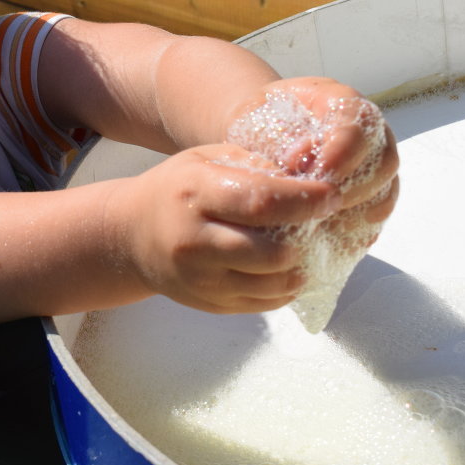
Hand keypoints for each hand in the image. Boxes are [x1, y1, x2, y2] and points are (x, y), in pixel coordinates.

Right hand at [109, 144, 344, 314]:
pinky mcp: (210, 304)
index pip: (261, 201)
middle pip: (271, 252)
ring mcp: (201, 279)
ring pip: (273, 284)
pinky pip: (265, 304)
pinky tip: (289, 268)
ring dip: (302, 267)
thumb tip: (311, 174)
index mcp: (195, 195)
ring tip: (309, 247)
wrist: (132, 235)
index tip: (332, 195)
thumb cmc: (178, 189)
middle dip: (308, 239)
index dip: (305, 200)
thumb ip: (255, 164)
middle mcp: (195, 241)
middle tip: (322, 223)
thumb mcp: (207, 161)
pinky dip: (287, 287)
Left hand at [228, 77, 399, 222]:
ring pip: (385, 192)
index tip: (315, 174)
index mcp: (342, 101)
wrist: (262, 134)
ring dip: (355, 213)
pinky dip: (357, 229)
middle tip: (316, 205)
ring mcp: (374, 163)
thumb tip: (298, 164)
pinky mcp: (370, 193)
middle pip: (384, 161)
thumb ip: (278, 137)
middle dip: (352, 189)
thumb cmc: (259, 123)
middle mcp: (369, 131)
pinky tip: (328, 237)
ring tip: (319, 224)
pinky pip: (376, 215)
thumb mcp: (258, 120)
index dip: (342, 152)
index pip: (359, 124)